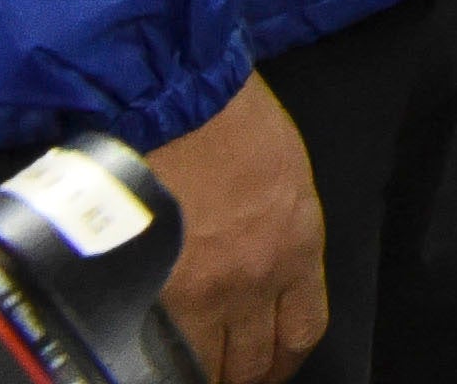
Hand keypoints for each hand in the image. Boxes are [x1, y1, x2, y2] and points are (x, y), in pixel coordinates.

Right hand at [147, 73, 331, 383]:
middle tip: (228, 373)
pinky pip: (161, 351)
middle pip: (254, 362)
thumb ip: (282, 234)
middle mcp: (257, 279)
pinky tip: (153, 359)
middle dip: (242, 375)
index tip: (270, 365)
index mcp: (298, 246)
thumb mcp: (287, 178)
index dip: (283, 360)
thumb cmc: (236, 122)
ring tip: (191, 370)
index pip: (303, 330)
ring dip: (203, 373)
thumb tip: (268, 271)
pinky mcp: (153, 290)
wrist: (181, 99)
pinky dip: (160, 361)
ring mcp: (203, 290)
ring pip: (208, 368)